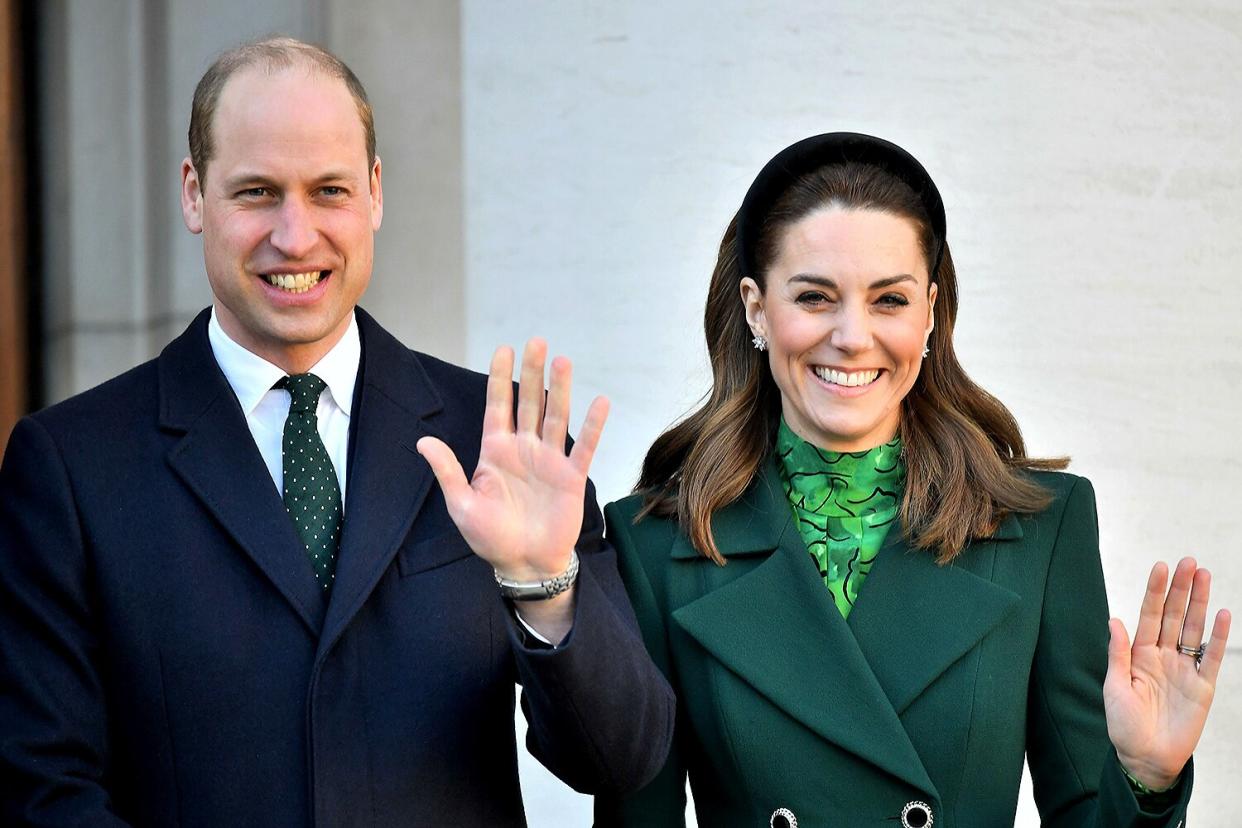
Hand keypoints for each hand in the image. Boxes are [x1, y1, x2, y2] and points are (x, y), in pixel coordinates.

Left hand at [415, 339, 607, 581]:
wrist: (524, 564)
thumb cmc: (490, 537)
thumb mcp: (461, 504)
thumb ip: (448, 470)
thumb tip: (422, 440)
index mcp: (495, 451)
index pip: (497, 406)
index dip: (500, 378)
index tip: (504, 349)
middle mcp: (523, 449)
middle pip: (528, 402)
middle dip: (532, 372)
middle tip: (537, 342)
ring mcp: (548, 460)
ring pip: (555, 417)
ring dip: (559, 390)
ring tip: (563, 362)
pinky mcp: (571, 476)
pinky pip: (584, 446)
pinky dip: (592, 425)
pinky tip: (599, 402)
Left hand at [1104, 557, 1230, 789]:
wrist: (1146, 759)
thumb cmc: (1124, 725)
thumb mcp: (1115, 688)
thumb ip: (1118, 654)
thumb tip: (1114, 620)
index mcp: (1139, 654)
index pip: (1149, 615)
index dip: (1156, 592)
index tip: (1161, 566)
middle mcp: (1163, 656)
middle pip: (1175, 616)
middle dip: (1182, 589)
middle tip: (1189, 561)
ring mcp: (1185, 669)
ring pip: (1195, 629)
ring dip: (1200, 603)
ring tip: (1205, 576)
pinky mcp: (1203, 687)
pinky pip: (1213, 658)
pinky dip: (1218, 637)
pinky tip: (1223, 615)